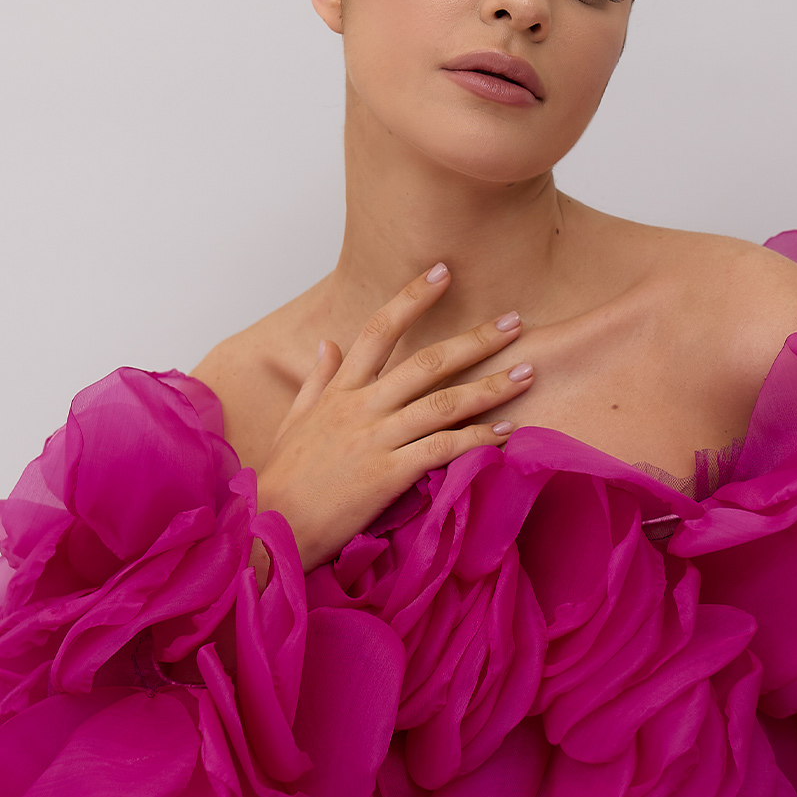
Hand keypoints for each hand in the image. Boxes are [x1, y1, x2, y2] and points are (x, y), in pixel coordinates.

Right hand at [255, 263, 533, 572]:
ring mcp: (375, 439)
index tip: (442, 271)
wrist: (270, 525)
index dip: (412, 298)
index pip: (379, 330)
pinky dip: (477, 439)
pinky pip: (441, 449)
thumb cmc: (283, 478)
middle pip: (426, 361)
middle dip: (475, 339)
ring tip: (527, 374)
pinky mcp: (387, 475)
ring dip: (490, 388)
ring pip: (443, 403)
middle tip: (513, 321)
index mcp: (339, 390)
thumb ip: (316, 379)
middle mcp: (360, 407)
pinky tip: (506, 432)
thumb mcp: (294, 420)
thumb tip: (327, 342)